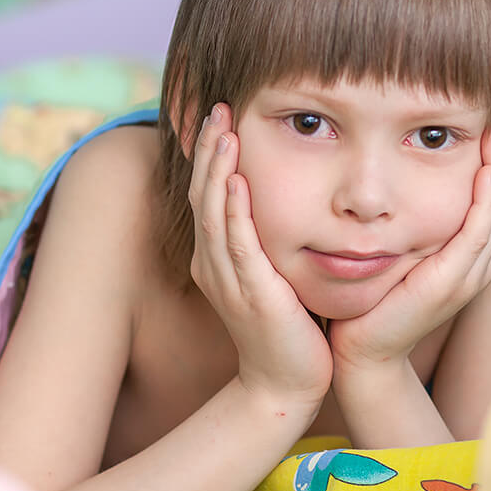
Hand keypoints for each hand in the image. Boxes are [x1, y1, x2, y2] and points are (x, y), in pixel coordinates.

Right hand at [189, 103, 332, 406]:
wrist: (286, 383)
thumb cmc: (288, 329)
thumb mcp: (273, 275)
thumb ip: (268, 240)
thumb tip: (284, 201)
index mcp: (215, 257)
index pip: (207, 195)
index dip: (210, 154)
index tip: (220, 117)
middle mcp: (211, 263)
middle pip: (202, 194)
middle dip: (209, 149)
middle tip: (216, 107)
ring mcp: (226, 278)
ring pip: (214, 212)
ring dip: (218, 168)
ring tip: (224, 130)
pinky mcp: (250, 293)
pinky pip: (236, 243)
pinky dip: (234, 209)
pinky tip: (237, 180)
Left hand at [329, 124, 490, 368]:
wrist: (363, 351)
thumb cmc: (373, 300)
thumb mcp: (398, 251)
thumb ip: (408, 222)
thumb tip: (396, 183)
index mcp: (468, 256)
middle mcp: (477, 263)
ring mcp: (469, 274)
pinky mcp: (452, 281)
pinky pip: (478, 233)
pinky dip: (486, 201)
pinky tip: (486, 171)